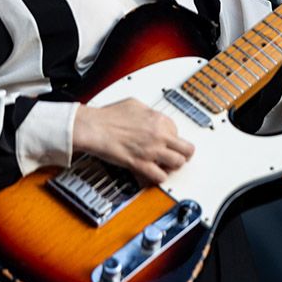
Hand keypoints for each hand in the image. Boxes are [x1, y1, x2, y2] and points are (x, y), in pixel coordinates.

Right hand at [72, 99, 194, 185]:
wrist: (94, 128)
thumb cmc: (108, 116)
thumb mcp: (135, 104)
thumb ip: (149, 112)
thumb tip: (153, 117)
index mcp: (159, 119)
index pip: (178, 131)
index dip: (173, 138)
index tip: (168, 141)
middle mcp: (159, 135)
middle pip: (187, 149)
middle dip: (184, 154)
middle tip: (179, 156)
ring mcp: (151, 151)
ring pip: (178, 163)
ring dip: (173, 166)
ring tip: (167, 166)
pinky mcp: (140, 164)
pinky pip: (160, 176)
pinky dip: (159, 177)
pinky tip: (154, 173)